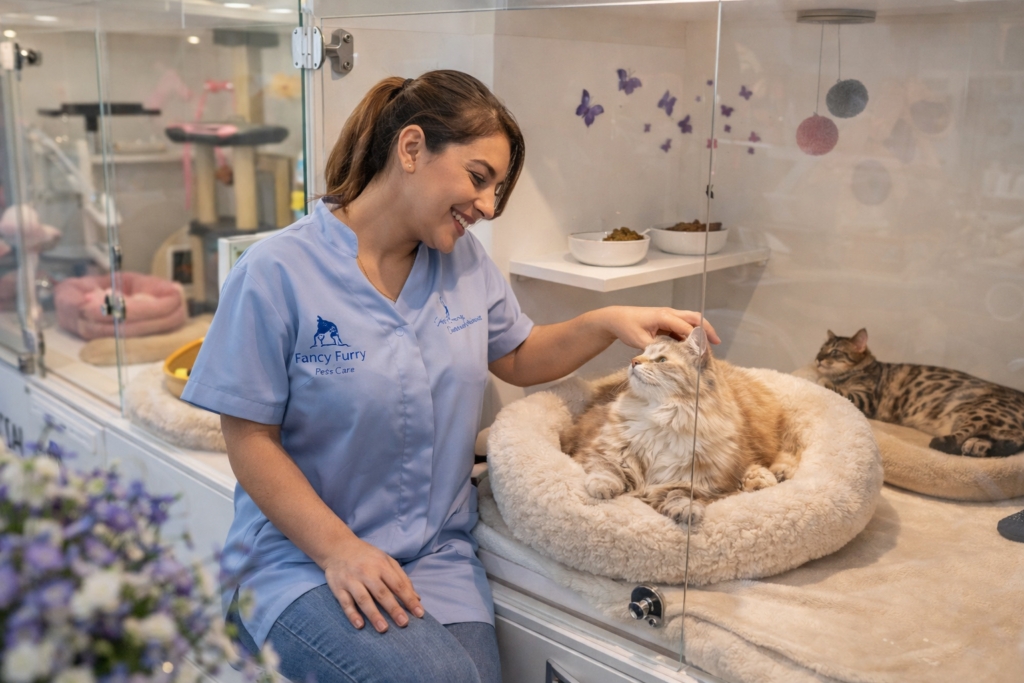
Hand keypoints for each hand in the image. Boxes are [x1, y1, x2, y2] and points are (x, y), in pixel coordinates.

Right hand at [322, 536, 424, 632]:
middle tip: (404, 623)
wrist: (337, 547)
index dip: (409, 599)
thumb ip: (402, 578)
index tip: (419, 613)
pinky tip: (360, 625)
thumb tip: (417, 598)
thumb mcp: (386, 560)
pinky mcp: (338, 588)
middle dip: (394, 609)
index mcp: (381, 565)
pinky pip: (345, 603)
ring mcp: (352, 580)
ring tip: (383, 629)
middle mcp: (367, 572)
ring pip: (364, 599)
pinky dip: (352, 614)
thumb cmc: (367, 556)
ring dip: (374, 615)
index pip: (398, 584)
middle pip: (382, 593)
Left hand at [597, 306, 719, 349]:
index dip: (695, 340)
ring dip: (700, 331)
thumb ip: (654, 350)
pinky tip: (693, 347)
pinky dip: (690, 334)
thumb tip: (666, 361)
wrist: (617, 318)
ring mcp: (669, 316)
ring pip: (690, 320)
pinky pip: (683, 326)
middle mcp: (669, 313)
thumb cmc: (627, 326)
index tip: (702, 352)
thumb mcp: (639, 340)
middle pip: (694, 318)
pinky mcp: (667, 321)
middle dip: (706, 329)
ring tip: (708, 347)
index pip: (685, 328)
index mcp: (663, 316)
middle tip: (716, 343)